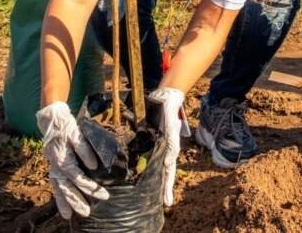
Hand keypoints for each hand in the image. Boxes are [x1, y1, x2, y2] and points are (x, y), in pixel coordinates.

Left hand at [36, 102, 108, 218]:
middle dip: (76, 200)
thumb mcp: (58, 156)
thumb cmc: (57, 139)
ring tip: (100, 193)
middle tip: (87, 212)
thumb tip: (78, 184)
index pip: (58, 189)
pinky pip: (79, 147)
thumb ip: (66, 170)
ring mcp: (63, 148)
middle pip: (65, 185)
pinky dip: (86, 155)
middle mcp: (56, 161)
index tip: (69, 217)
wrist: (51, 117)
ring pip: (72, 170)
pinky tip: (94, 165)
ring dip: (86, 183)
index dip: (62, 203)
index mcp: (54, 167)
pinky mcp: (71, 135)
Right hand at [148, 87, 189, 206]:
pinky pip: (170, 147)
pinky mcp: (171, 134)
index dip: (162, 185)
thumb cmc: (156, 114)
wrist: (166, 98)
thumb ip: (143, 140)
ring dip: (168, 179)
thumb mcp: (148, 131)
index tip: (162, 201)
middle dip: (167, 188)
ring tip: (167, 195)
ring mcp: (170, 142)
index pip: (162, 171)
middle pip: (167, 172)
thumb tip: (130, 146)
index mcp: (163, 150)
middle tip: (167, 204)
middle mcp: (168, 149)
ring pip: (169, 164)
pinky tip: (167, 166)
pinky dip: (169, 157)